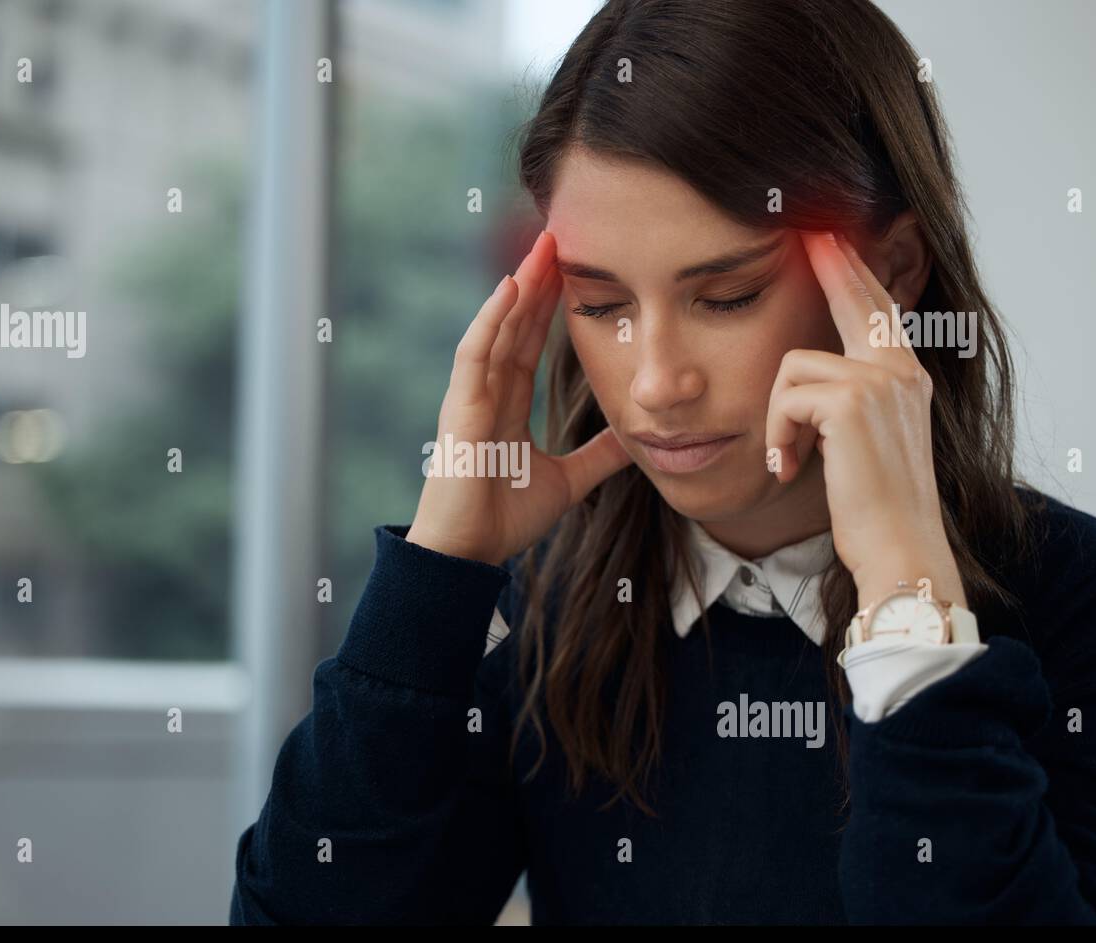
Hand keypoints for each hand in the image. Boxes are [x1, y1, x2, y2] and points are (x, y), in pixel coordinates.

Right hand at [406, 230, 633, 565]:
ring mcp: (470, 397)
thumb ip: (598, 455)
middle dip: (537, 280)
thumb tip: (636, 438)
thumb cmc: (503, 519)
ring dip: (518, 286)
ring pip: (496, 327)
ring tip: (542, 247)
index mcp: (507, 404)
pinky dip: (491, 319)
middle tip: (561, 234)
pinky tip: (511, 288)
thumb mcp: (569, 480)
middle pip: (514, 323)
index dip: (550, 304)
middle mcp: (486, 392)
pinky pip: (474, 354)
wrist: (470, 554)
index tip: (575, 267)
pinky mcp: (460, 409)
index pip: (529, 340)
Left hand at [765, 231, 966, 609]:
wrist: (897, 546)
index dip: (853, 274)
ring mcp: (880, 381)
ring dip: (777, 420)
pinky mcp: (851, 401)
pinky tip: (789, 469)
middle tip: (811, 230)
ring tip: (789, 459)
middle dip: (832, 264)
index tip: (831, 239)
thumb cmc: (874, 507)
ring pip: (793, 368)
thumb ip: (849, 402)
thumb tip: (814, 381)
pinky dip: (776, 436)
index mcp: (906, 378)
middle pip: (856, 300)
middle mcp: (900, 371)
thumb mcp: (863, 443)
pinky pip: (785, 398)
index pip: (877, 311)